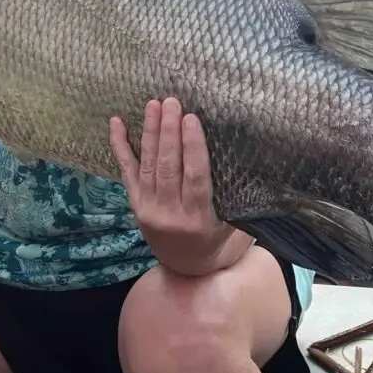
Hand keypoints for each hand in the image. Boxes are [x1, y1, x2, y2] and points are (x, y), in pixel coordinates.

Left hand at [109, 97, 246, 275]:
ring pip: (148, 165)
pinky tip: (116, 123)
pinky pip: (126, 171)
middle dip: (169, 131)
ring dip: (150, 132)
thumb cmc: (219, 241)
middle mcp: (170, 214)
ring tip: (153, 104)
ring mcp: (148, 209)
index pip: (194, 176)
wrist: (188, 270)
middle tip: (171, 102)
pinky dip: (120, 146)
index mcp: (198, 218)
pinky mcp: (135, 204)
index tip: (191, 118)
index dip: (192, 146)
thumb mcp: (235, 226)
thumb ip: (238, 197)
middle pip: (168, 166)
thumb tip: (256, 156)